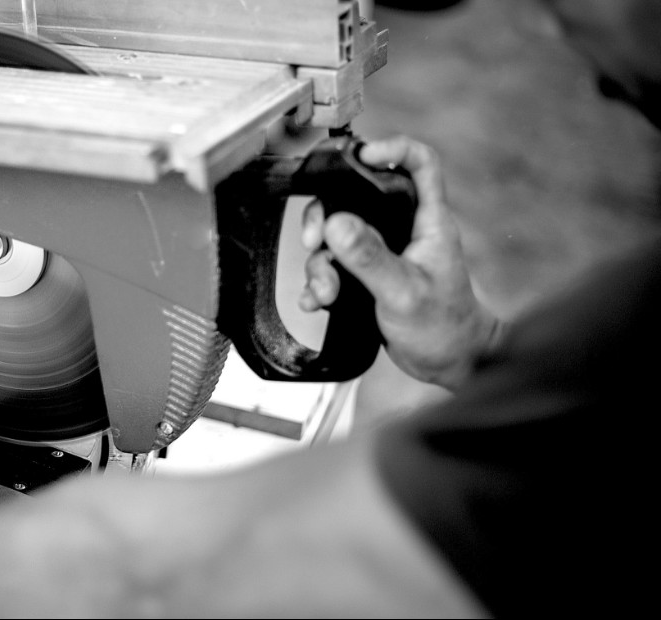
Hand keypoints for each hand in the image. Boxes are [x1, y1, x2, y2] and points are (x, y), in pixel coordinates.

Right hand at [298, 136, 502, 389]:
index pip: (418, 163)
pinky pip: (334, 266)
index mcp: (427, 221)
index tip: (360, 156)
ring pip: (338, 236)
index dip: (391, 149)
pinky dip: (320, 282)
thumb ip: (370, 257)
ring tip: (325, 293)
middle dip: (327, 218)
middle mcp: (403, 229)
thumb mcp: (403, 291)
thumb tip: (336, 223)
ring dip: (321, 263)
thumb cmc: (444, 326)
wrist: (448, 363)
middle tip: (314, 241)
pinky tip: (318, 300)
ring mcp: (384, 251)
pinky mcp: (368, 275)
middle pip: (356, 196)